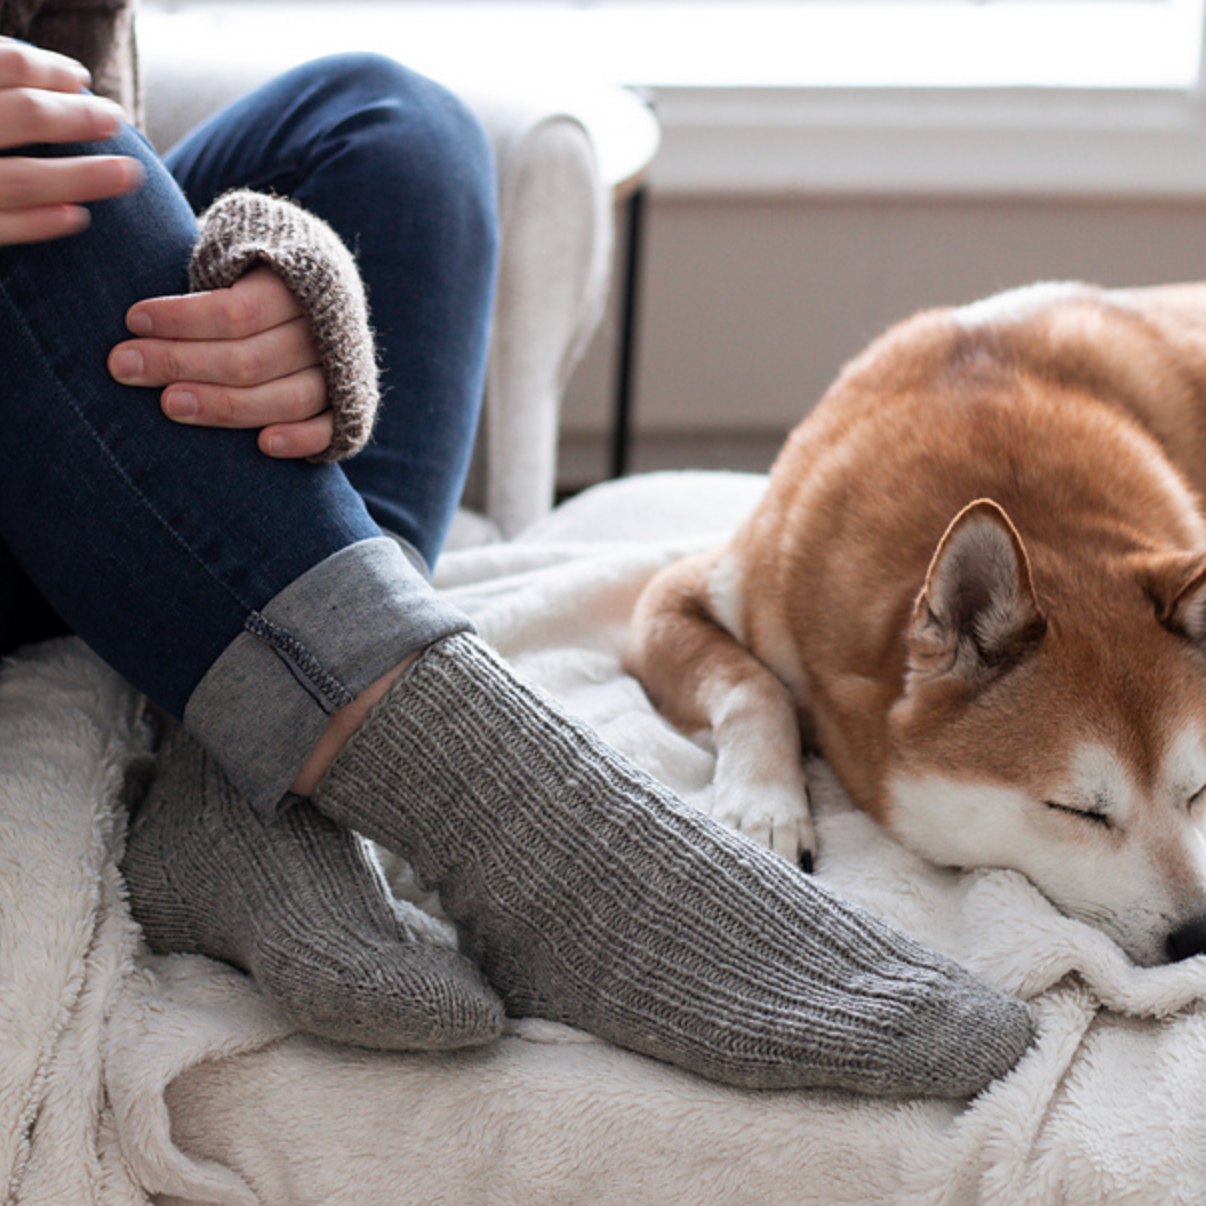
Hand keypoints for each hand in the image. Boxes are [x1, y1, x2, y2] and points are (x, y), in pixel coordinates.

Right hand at [0, 38, 142, 243]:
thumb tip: (35, 71)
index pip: (0, 64)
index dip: (43, 68)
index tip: (78, 78)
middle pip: (22, 116)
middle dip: (76, 118)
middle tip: (115, 118)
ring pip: (18, 179)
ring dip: (80, 177)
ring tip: (127, 174)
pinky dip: (37, 224)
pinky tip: (78, 219)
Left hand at [110, 266, 334, 458]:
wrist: (317, 290)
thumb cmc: (255, 274)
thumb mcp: (237, 252)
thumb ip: (206, 273)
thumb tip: (136, 310)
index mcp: (301, 280)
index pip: (238, 311)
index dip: (182, 320)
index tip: (132, 320)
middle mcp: (325, 328)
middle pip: (253, 358)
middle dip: (182, 363)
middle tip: (124, 366)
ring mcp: (341, 370)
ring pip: (288, 397)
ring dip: (225, 407)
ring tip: (168, 405)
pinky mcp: (350, 405)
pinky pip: (329, 429)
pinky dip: (301, 439)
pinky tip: (263, 446)